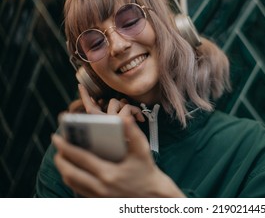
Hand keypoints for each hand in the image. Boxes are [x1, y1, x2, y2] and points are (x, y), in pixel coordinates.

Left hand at [53, 84, 184, 196]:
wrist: (153, 196)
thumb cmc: (147, 170)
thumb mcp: (142, 151)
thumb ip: (133, 133)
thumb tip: (124, 117)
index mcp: (108, 173)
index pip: (80, 158)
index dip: (66, 147)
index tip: (56, 137)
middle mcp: (100, 187)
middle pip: (70, 172)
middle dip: (60, 158)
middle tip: (57, 147)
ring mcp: (98, 196)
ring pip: (72, 183)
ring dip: (64, 169)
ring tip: (62, 156)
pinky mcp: (98, 201)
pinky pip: (78, 190)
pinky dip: (71, 178)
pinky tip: (72, 169)